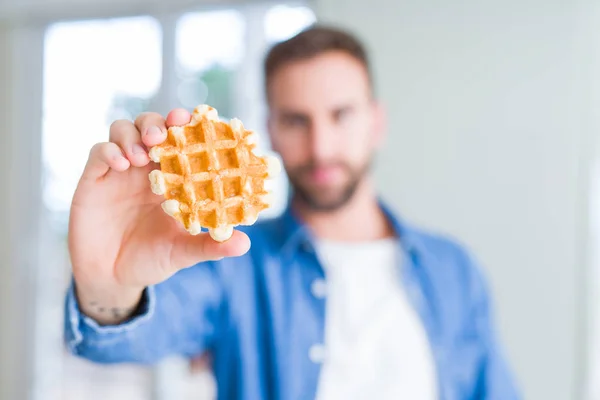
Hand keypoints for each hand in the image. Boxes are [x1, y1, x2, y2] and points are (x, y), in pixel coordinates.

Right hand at [68, 109, 249, 323]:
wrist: (112, 278)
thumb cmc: (152, 259)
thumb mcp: (183, 252)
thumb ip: (211, 245)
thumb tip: (244, 244)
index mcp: (171, 178)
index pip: (180, 141)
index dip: (188, 127)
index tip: (196, 120)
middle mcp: (146, 168)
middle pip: (150, 126)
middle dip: (157, 122)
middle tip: (163, 135)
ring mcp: (119, 171)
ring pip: (122, 130)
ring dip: (133, 134)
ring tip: (142, 156)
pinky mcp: (94, 179)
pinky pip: (99, 152)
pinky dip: (109, 151)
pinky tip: (121, 164)